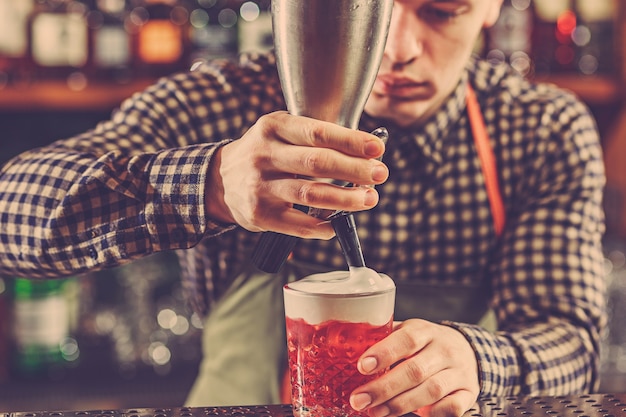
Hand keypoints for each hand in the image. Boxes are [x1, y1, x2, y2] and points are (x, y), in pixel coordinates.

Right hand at [205, 111, 387, 237]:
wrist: (220, 180)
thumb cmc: (265, 153)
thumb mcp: (281, 132)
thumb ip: (315, 137)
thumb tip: (366, 152)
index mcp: (273, 128)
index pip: (317, 132)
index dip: (350, 140)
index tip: (377, 147)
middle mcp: (264, 155)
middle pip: (317, 163)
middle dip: (355, 170)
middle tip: (380, 174)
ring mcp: (261, 187)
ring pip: (311, 195)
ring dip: (346, 199)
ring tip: (369, 199)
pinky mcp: (260, 215)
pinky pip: (299, 225)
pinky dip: (323, 226)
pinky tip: (338, 223)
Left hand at [349, 319, 479, 416]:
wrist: (468, 350)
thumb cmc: (426, 343)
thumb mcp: (409, 332)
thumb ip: (385, 339)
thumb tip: (346, 347)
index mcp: (425, 331)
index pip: (406, 339)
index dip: (383, 353)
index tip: (361, 367)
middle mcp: (444, 349)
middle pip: (415, 370)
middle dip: (384, 388)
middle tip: (359, 400)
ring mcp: (458, 372)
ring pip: (431, 391)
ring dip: (400, 404)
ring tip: (376, 412)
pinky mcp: (468, 393)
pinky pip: (452, 407)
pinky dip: (433, 413)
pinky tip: (416, 416)